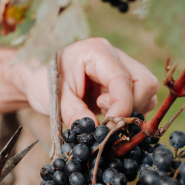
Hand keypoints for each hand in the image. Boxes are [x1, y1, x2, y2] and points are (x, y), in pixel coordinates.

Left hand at [22, 38, 159, 126]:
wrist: (37, 78)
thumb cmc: (43, 82)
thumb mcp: (54, 99)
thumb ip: (74, 113)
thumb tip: (97, 131)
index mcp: (97, 52)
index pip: (123, 78)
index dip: (122, 106)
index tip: (110, 126)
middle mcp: (115, 56)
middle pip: (145, 82)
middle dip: (131, 106)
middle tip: (105, 115)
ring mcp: (121, 67)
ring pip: (147, 91)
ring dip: (131, 108)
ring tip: (102, 109)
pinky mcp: (122, 82)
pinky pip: (141, 98)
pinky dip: (129, 110)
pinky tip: (106, 110)